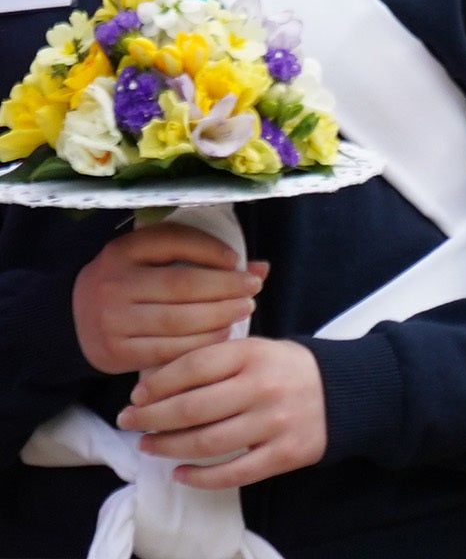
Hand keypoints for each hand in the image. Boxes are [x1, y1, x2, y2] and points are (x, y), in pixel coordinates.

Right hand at [74, 221, 263, 375]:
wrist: (74, 320)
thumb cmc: (132, 283)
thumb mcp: (156, 260)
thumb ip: (204, 258)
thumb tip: (262, 268)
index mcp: (123, 250)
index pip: (175, 242)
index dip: (212, 250)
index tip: (237, 261)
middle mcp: (113, 283)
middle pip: (183, 285)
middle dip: (226, 288)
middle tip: (253, 290)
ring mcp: (111, 320)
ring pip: (178, 320)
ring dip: (219, 317)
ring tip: (243, 310)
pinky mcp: (114, 352)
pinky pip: (167, 350)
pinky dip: (200, 343)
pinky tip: (222, 335)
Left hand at [121, 335, 325, 490]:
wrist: (348, 392)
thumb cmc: (289, 370)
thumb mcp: (258, 350)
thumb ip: (215, 361)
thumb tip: (154, 384)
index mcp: (255, 354)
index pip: (193, 367)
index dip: (157, 384)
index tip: (136, 396)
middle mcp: (264, 386)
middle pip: (191, 409)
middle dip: (150, 419)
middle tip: (130, 423)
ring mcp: (276, 422)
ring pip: (206, 443)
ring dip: (168, 448)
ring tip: (149, 446)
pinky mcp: (284, 453)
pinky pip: (232, 473)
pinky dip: (199, 478)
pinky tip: (180, 473)